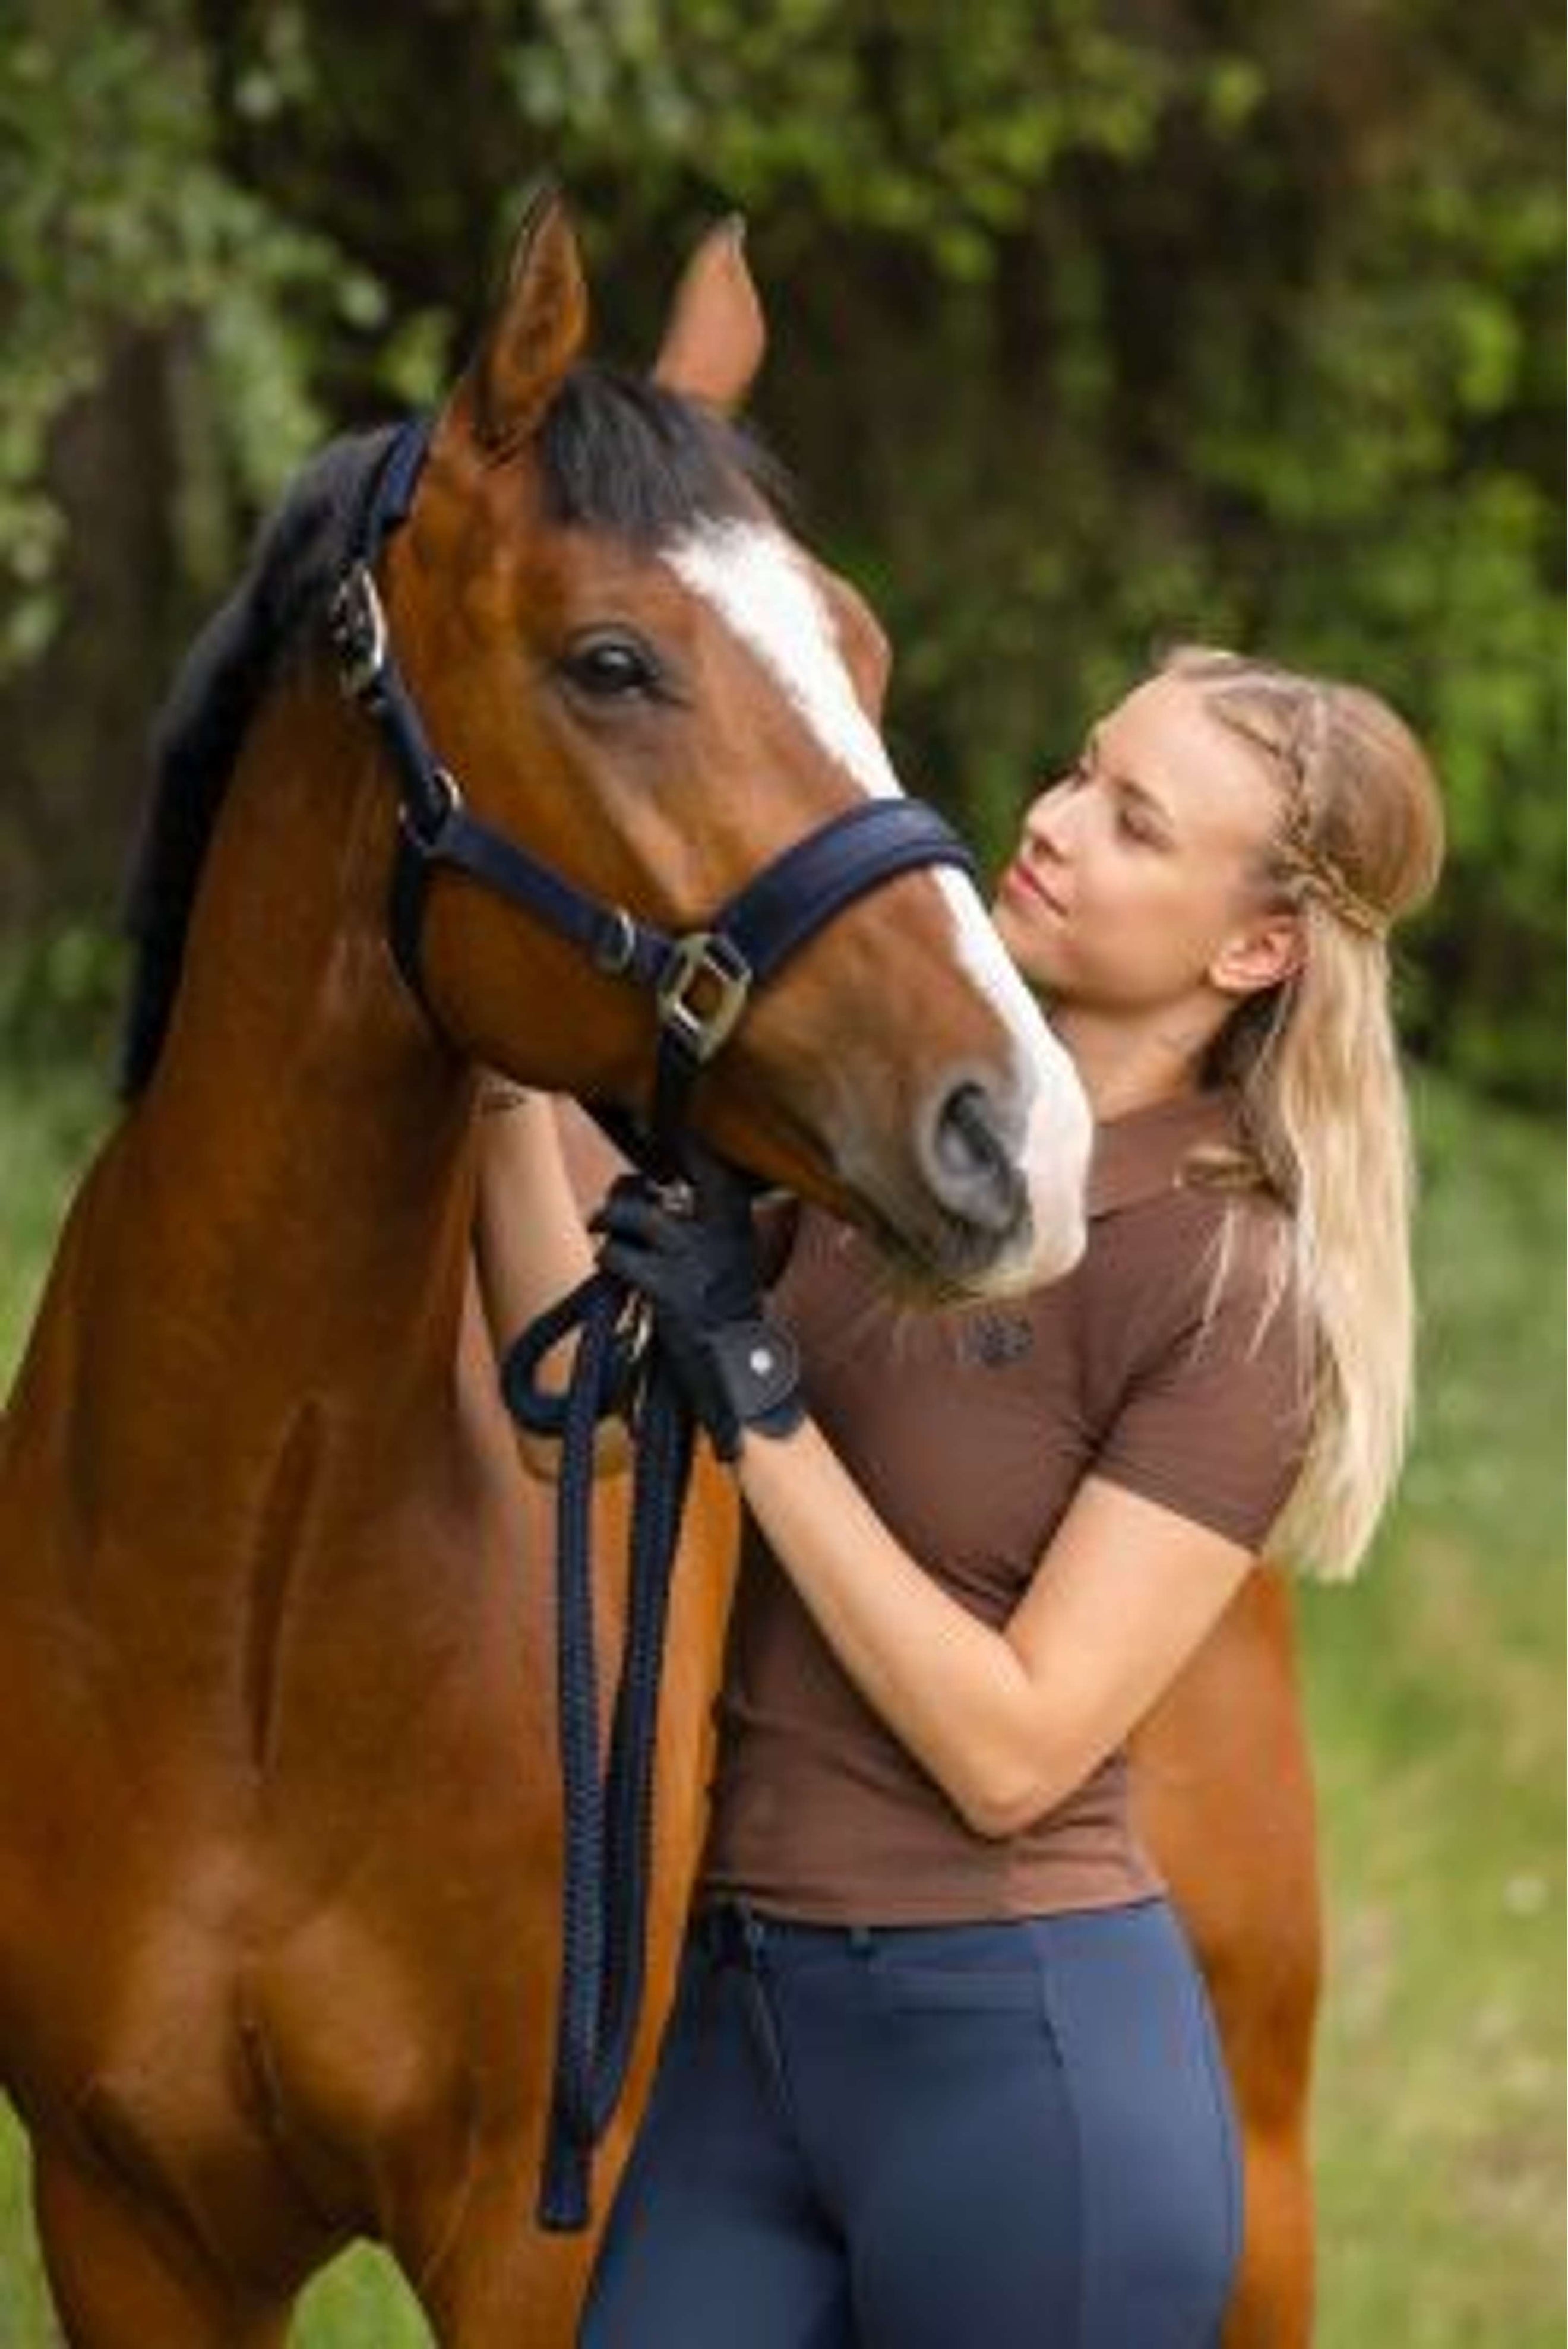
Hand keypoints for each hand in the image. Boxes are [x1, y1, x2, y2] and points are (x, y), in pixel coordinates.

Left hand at [592, 1166, 803, 1460]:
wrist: (740, 1374)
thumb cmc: (727, 1317)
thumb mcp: (728, 1261)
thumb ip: (703, 1227)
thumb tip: (650, 1192)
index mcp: (738, 1224)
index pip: (714, 1166)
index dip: (687, 1144)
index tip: (661, 1128)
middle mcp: (719, 1233)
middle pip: (662, 1182)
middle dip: (627, 1186)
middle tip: (617, 1196)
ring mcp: (692, 1259)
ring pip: (633, 1214)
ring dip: (608, 1219)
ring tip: (601, 1227)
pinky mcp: (667, 1289)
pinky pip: (619, 1256)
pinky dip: (609, 1260)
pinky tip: (612, 1275)